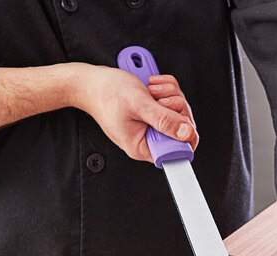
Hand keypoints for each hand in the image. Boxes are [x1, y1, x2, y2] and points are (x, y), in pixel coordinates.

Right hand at [72, 64, 197, 161]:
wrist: (90, 81)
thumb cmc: (106, 93)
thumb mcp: (138, 105)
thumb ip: (164, 120)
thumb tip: (186, 133)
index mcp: (143, 147)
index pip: (177, 152)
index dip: (184, 135)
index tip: (179, 118)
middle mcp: (149, 139)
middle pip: (182, 130)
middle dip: (177, 108)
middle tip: (160, 98)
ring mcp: (151, 126)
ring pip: (179, 113)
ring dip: (171, 95)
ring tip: (152, 90)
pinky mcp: (153, 113)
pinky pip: (172, 102)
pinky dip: (167, 89)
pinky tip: (154, 86)